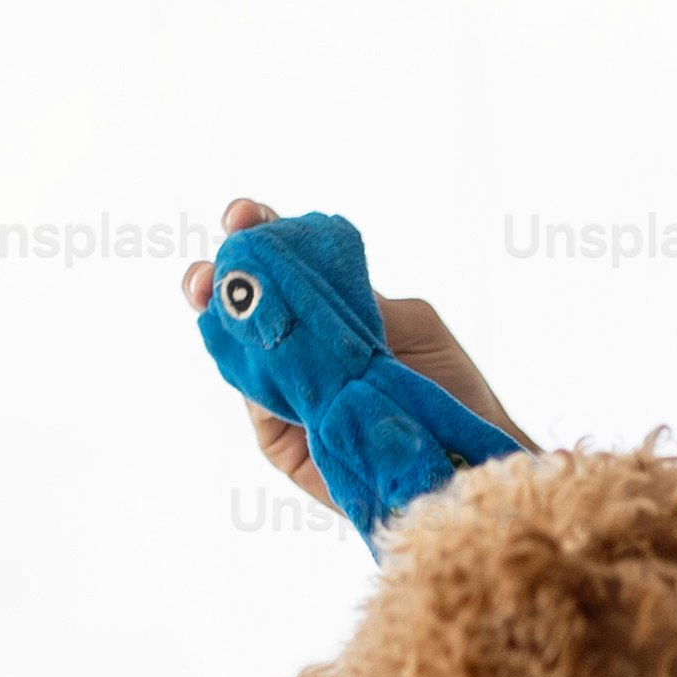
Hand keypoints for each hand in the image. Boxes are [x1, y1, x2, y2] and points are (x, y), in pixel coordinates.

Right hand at [182, 196, 528, 504]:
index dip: (258, 234)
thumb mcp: (410, 326)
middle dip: (218, 272)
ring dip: (218, 315)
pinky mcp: (281, 442)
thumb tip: (302, 271)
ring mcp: (284, 394)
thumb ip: (354, 299)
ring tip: (208, 288)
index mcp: (328, 309)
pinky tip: (240, 344)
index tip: (245, 216)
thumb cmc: (450, 387)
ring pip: (236, 350)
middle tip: (216, 256)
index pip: (283, 266)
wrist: (468, 460)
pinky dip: (244, 371)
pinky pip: (254, 401)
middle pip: (243, 303)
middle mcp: (299, 348)